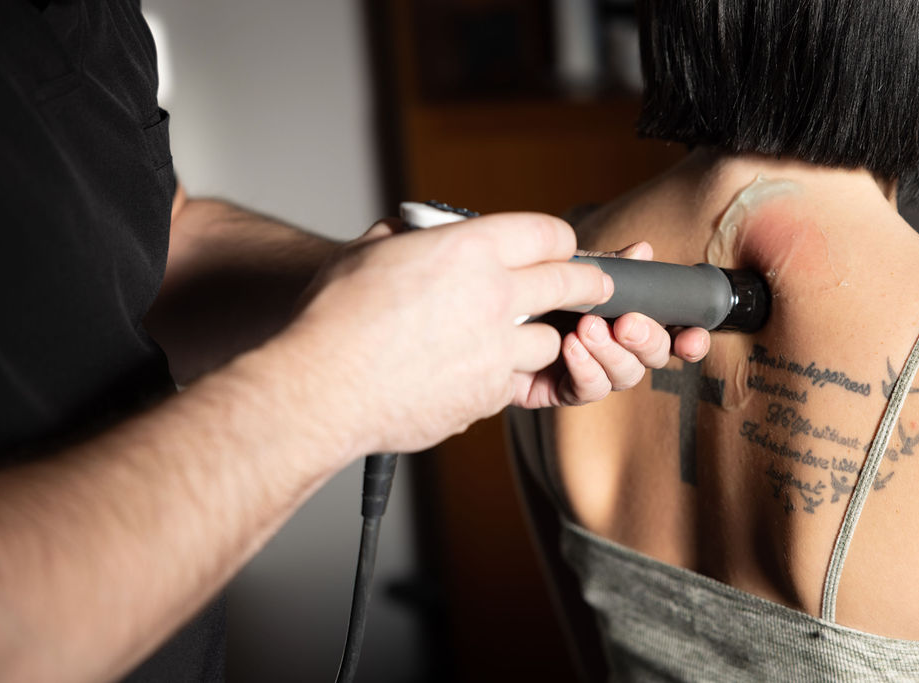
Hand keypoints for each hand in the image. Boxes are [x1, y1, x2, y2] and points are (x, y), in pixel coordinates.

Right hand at [283, 212, 614, 455]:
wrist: (322, 388)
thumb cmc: (335, 318)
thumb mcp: (370, 251)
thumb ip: (408, 237)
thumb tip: (418, 233)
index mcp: (468, 248)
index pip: (546, 233)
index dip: (559, 240)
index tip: (562, 248)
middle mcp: (494, 295)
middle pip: (570, 282)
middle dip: (590, 283)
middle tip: (595, 287)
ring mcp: (497, 350)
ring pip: (550, 341)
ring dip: (540, 338)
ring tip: (517, 339)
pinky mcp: (489, 395)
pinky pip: (515, 383)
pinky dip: (504, 378)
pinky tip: (475, 373)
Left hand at [513, 241, 710, 408]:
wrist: (479, 309)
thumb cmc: (533, 286)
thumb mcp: (572, 270)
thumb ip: (609, 266)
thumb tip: (643, 250)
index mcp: (626, 316)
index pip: (673, 332)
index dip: (690, 338)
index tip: (693, 336)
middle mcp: (615, 348)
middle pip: (654, 356)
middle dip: (647, 339)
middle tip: (627, 322)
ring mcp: (591, 371)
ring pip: (624, 376)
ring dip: (612, 352)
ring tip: (588, 329)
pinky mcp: (562, 391)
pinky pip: (587, 390)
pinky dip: (585, 368)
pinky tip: (571, 348)